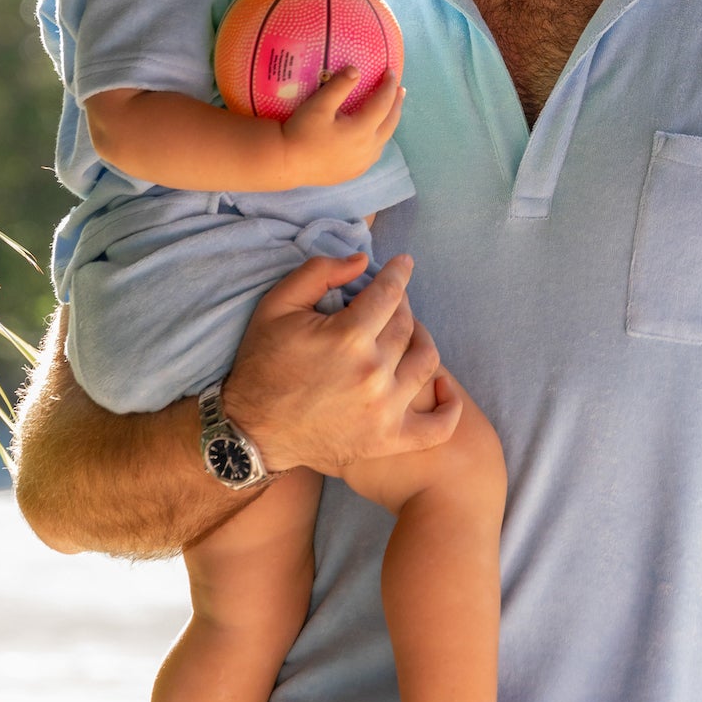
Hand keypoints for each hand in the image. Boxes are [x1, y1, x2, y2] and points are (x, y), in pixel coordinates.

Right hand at [221, 251, 458, 474]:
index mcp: (348, 337)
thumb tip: (362, 261)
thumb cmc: (263, 365)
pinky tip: (445, 388)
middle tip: (392, 302)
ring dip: (422, 341)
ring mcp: (385, 410)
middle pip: (407, 325)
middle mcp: (373, 373)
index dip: (399, 273)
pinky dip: (449, 408)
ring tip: (409, 336)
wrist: (252, 432)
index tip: (404, 263)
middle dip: (402, 306)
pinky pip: (437, 426)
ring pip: (427, 362)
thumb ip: (319, 273)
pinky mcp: (388, 440)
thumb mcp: (276, 306)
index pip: (390, 293)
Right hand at [277, 71, 403, 187]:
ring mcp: (362, 162)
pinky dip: (380, 139)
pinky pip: (374, 153)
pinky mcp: (353, 172)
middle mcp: (368, 147)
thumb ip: (339, 86)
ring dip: (390, 122)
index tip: (390, 72)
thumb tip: (356, 70)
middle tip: (400, 89)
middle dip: (396, 104)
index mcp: (362, 129)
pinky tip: (375, 136)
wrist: (286, 162)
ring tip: (391, 110)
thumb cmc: (301, 132)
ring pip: (384, 139)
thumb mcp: (319, 105)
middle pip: (390, 123)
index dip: (388, 86)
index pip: (383, 103)